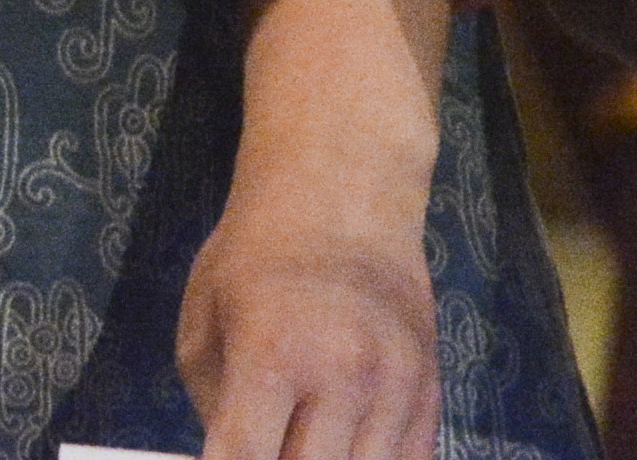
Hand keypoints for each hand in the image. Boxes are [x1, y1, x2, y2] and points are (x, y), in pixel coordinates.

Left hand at [178, 202, 439, 459]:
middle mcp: (344, 379)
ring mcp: (397, 392)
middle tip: (263, 443)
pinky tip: (339, 444)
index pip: (246, 457)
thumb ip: (214, 407)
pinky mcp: (431, 398)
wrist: (344, 202)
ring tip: (299, 438)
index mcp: (273, 354)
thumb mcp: (204, 320)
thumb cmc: (256, 258)